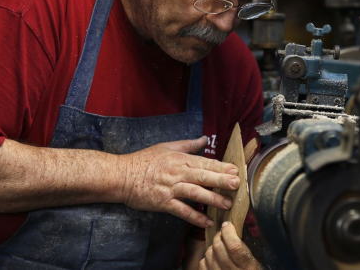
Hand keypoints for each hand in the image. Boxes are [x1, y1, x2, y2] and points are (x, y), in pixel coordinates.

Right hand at [119, 136, 239, 227]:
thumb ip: (188, 145)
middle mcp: (177, 173)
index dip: (221, 166)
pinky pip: (182, 211)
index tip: (236, 170)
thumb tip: (205, 138)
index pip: (204, 162)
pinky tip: (207, 222)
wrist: (122, 175)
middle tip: (237, 184)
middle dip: (221, 180)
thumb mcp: (166, 147)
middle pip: (202, 176)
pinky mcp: (163, 203)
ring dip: (212, 199)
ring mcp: (170, 188)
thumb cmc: (144, 160)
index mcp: (179, 158)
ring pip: (195, 193)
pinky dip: (194, 217)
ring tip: (227, 204)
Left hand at [200, 222, 260, 269]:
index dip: (229, 233)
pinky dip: (205, 259)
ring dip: (212, 247)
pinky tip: (213, 258)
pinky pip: (202, 266)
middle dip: (219, 236)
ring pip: (208, 256)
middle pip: (219, 249)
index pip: (235, 247)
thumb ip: (249, 252)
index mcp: (250, 268)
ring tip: (219, 246)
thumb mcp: (259, 264)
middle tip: (222, 233)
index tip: (228, 225)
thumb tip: (237, 232)